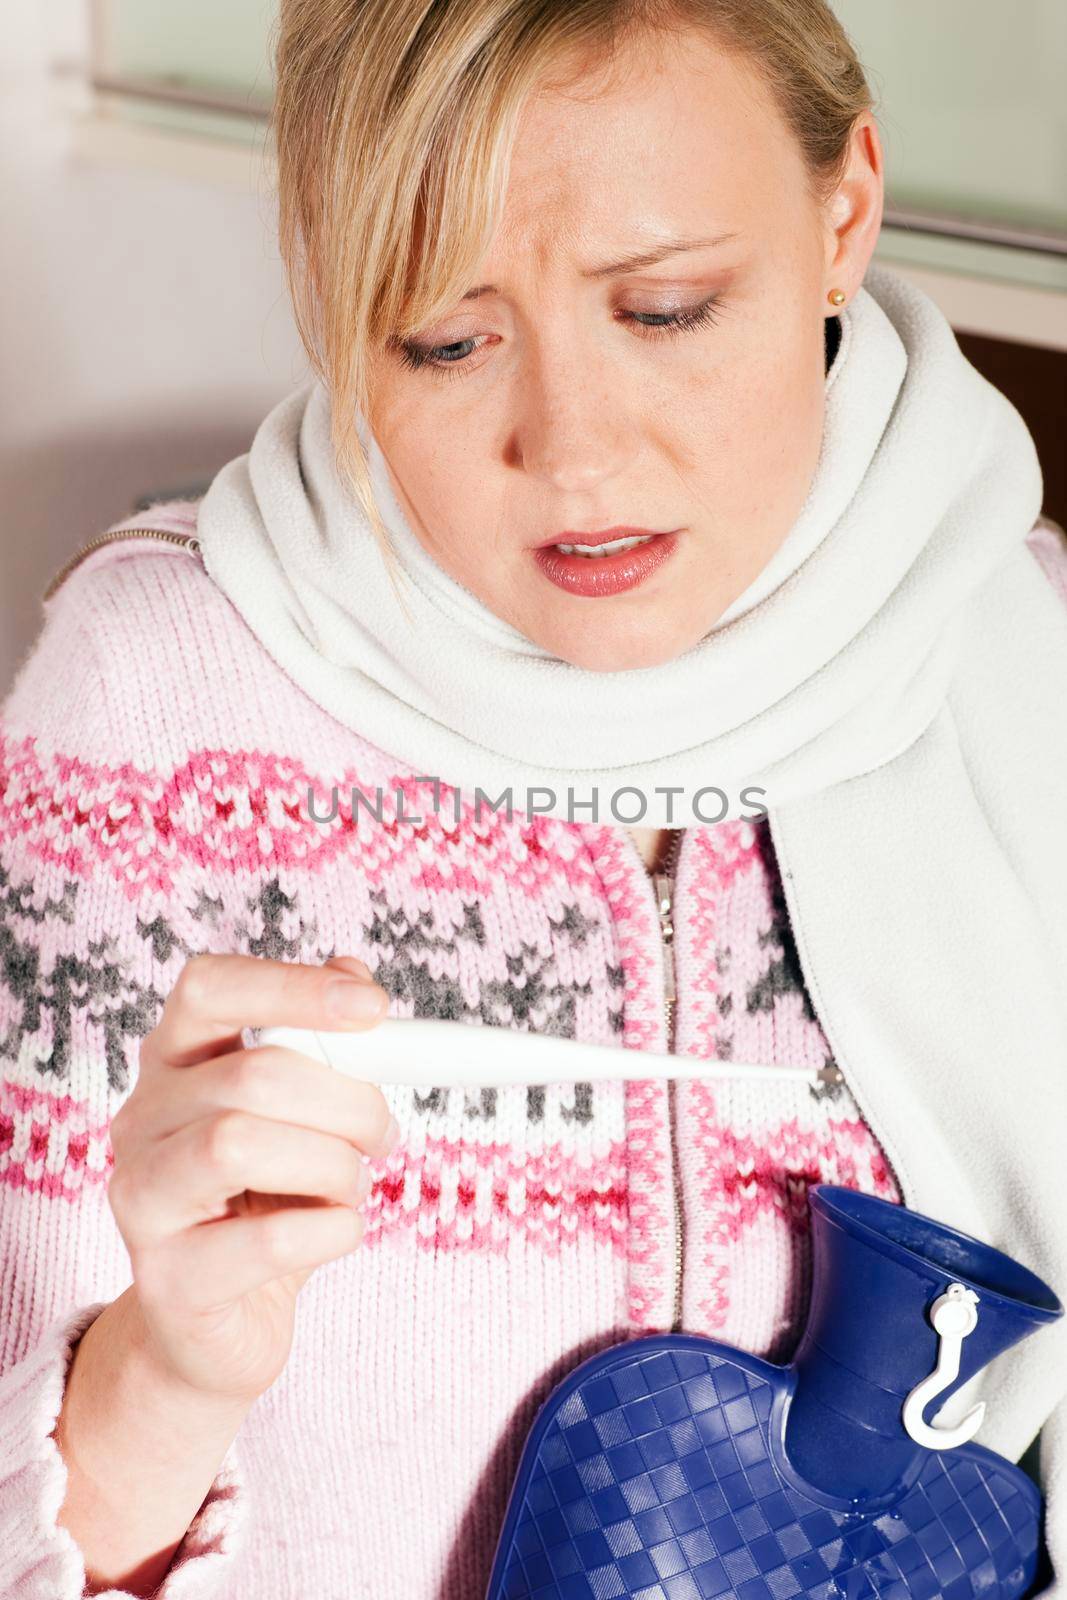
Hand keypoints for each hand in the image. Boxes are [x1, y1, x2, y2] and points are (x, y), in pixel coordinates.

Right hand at [106, 953, 393, 1405]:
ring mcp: (142, 1200)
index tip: (373, 1007)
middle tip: (383, 1135)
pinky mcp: (167, 1280)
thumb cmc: (269, 1202)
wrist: (221, 1325)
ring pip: (239, 1143)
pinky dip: (331, 1231)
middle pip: (252, 1073)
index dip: (292, 986)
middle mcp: (143, 1118)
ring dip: (332, 1165)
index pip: (210, 988)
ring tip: (350, 1186)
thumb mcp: (306, 1114)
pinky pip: (268, 1239)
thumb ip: (326, 1045)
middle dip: (347, 1102)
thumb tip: (353, 973)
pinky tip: (335, 1234)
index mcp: (177, 1060)